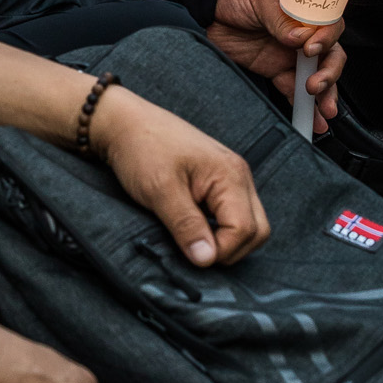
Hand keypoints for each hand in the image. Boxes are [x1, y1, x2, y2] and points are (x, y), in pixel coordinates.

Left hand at [90, 86, 269, 268]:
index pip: (245, 230)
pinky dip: (219, 228)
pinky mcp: (220, 181)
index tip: (190, 253)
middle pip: (257, 230)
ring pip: (249, 224)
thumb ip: (186, 226)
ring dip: (225, 240)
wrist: (125, 122)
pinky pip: (233, 214)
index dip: (220, 251)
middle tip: (195, 252)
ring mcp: (232, 177)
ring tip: (192, 239)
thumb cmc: (141, 148)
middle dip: (230, 250)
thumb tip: (206, 260)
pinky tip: (194, 227)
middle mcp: (239, 175)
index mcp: (230, 175)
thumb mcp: (160, 190)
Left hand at [205, 0, 344, 132]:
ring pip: (316, 76)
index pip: (329, 25)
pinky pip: (293, 89)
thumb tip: (298, 38)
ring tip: (324, 111)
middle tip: (316, 86)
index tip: (312, 49)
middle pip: (329, 55)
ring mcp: (289, 52)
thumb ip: (279, 17)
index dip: (328, 39)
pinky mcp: (275, 69)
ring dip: (324, 94)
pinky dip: (302, 105)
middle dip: (329, 73)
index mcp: (305, 9)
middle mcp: (303, 32)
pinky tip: (311, 119)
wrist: (205, 2)